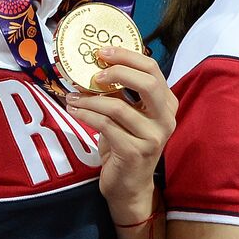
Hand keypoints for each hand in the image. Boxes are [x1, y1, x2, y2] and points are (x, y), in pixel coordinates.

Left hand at [66, 47, 177, 209]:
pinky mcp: (134, 152)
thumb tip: (94, 64)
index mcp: (167, 103)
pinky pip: (105, 125)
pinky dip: (86, 115)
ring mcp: (153, 137)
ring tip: (72, 96)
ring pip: (118, 107)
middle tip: (93, 72)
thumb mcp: (127, 114)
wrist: (129, 185)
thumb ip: (120, 92)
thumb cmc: (125, 144)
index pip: (152, 70)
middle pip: (147, 83)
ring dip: (89, 99)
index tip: (102, 52)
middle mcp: (165, 119)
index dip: (127, 56)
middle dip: (117, 72)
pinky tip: (74, 110)